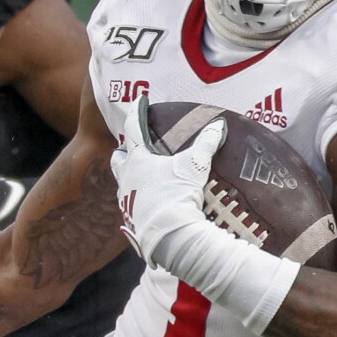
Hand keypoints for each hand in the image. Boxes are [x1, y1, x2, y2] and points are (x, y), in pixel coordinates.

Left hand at [109, 93, 223, 265]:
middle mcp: (126, 179)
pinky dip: (139, 200)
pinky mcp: (130, 221)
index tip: (138, 102)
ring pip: (123, 183)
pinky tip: (151, 203)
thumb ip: (206, 143)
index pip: (133, 129)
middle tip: (136, 149)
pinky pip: (131, 205)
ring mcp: (126, 201)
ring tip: (147, 178)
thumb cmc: (178, 194)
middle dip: (125, 152)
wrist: (170, 235)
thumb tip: (218, 125)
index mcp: (137, 161)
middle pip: (118, 159)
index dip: (137, 113)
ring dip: (132, 177)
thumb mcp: (195, 165)